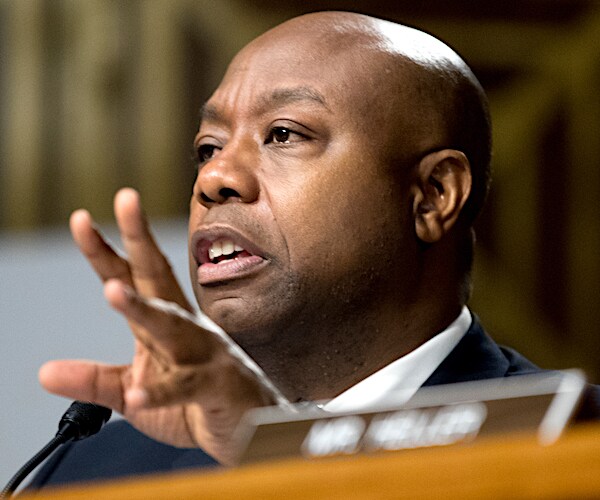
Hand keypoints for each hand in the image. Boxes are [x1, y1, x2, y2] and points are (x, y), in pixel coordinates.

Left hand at [38, 188, 286, 464]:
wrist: (251, 429)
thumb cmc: (196, 404)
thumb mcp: (135, 391)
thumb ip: (95, 380)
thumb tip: (45, 372)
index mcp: (165, 324)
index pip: (133, 279)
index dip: (106, 250)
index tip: (81, 218)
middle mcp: (186, 329)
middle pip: (159, 280)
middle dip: (140, 240)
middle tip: (126, 200)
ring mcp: (206, 355)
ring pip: (172, 327)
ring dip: (143, 310)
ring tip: (113, 291)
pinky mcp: (217, 388)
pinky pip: (187, 388)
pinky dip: (161, 392)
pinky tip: (140, 395)